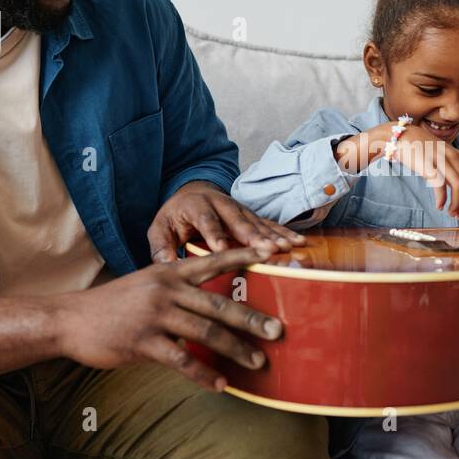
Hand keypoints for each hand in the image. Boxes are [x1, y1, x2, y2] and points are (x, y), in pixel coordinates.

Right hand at [54, 244, 281, 390]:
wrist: (70, 319)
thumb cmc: (113, 305)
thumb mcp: (147, 285)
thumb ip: (178, 291)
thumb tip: (213, 306)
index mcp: (169, 272)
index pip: (214, 261)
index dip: (243, 257)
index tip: (272, 253)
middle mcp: (166, 290)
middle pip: (219, 304)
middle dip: (252, 318)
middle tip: (278, 331)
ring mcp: (155, 316)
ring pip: (206, 332)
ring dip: (235, 350)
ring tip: (257, 362)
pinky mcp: (143, 342)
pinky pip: (182, 360)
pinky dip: (204, 374)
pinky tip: (221, 385)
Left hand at [147, 180, 304, 259]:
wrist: (193, 193)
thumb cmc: (176, 217)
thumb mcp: (160, 229)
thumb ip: (161, 246)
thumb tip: (165, 266)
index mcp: (196, 206)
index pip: (206, 220)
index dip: (215, 234)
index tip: (221, 249)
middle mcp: (221, 204)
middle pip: (238, 220)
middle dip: (252, 235)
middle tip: (265, 249)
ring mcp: (239, 209)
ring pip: (257, 222)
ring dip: (273, 235)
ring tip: (287, 248)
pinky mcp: (252, 216)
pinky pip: (269, 225)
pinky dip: (284, 233)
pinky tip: (298, 243)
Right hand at [385, 123, 458, 219]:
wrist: (400, 136)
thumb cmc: (420, 149)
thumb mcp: (441, 155)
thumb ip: (451, 169)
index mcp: (457, 156)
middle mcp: (452, 156)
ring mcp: (440, 160)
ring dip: (457, 203)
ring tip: (451, 213)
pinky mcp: (427, 164)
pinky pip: (439, 184)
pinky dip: (442, 198)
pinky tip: (439, 206)